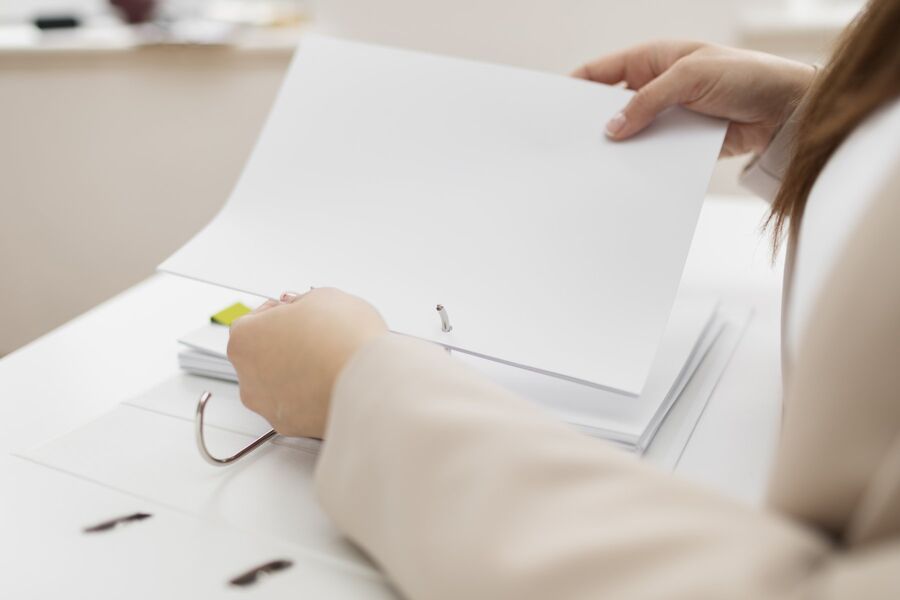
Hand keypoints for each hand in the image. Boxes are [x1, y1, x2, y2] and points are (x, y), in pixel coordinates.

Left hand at [227, 288, 387, 438]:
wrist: (370, 381)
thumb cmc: (346, 338)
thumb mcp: (323, 297)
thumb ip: (301, 302)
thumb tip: (301, 310)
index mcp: (244, 340)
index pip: (254, 320)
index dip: (281, 314)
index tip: (298, 314)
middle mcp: (248, 378)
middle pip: (262, 356)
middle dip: (286, 346)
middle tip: (317, 337)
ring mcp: (269, 406)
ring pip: (279, 385)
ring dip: (297, 373)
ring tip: (329, 361)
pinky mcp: (292, 427)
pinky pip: (297, 407)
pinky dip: (310, 396)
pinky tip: (331, 382)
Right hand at [573, 41, 815, 156]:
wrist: (787, 109)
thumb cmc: (746, 75)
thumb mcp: (690, 77)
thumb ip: (648, 101)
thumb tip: (612, 129)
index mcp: (652, 59)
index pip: (600, 72)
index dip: (574, 88)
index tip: (553, 110)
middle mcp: (655, 87)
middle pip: (610, 106)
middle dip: (592, 123)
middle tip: (571, 144)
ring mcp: (667, 116)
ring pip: (630, 133)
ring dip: (618, 147)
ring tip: (595, 165)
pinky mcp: (680, 141)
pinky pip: (652, 153)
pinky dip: (640, 163)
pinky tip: (626, 175)